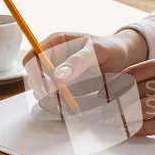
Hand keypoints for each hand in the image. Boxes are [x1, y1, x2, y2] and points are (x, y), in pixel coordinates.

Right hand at [23, 30, 147, 113]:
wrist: (121, 58)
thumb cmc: (110, 48)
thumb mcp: (97, 50)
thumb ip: (79, 60)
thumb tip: (58, 74)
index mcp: (55, 43)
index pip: (32, 58)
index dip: (35, 73)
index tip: (49, 87)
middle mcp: (51, 58)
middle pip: (33, 78)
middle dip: (45, 93)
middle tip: (62, 103)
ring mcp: (55, 74)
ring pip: (41, 92)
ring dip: (52, 103)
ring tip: (71, 110)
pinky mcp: (62, 88)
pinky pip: (53, 100)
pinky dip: (60, 108)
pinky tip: (73, 111)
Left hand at [105, 54, 154, 134]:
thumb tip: (134, 86)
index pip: (132, 74)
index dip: (113, 87)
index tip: (102, 95)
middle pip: (133, 91)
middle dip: (112, 104)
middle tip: (98, 113)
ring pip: (143, 108)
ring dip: (122, 117)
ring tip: (109, 123)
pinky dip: (140, 128)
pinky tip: (130, 130)